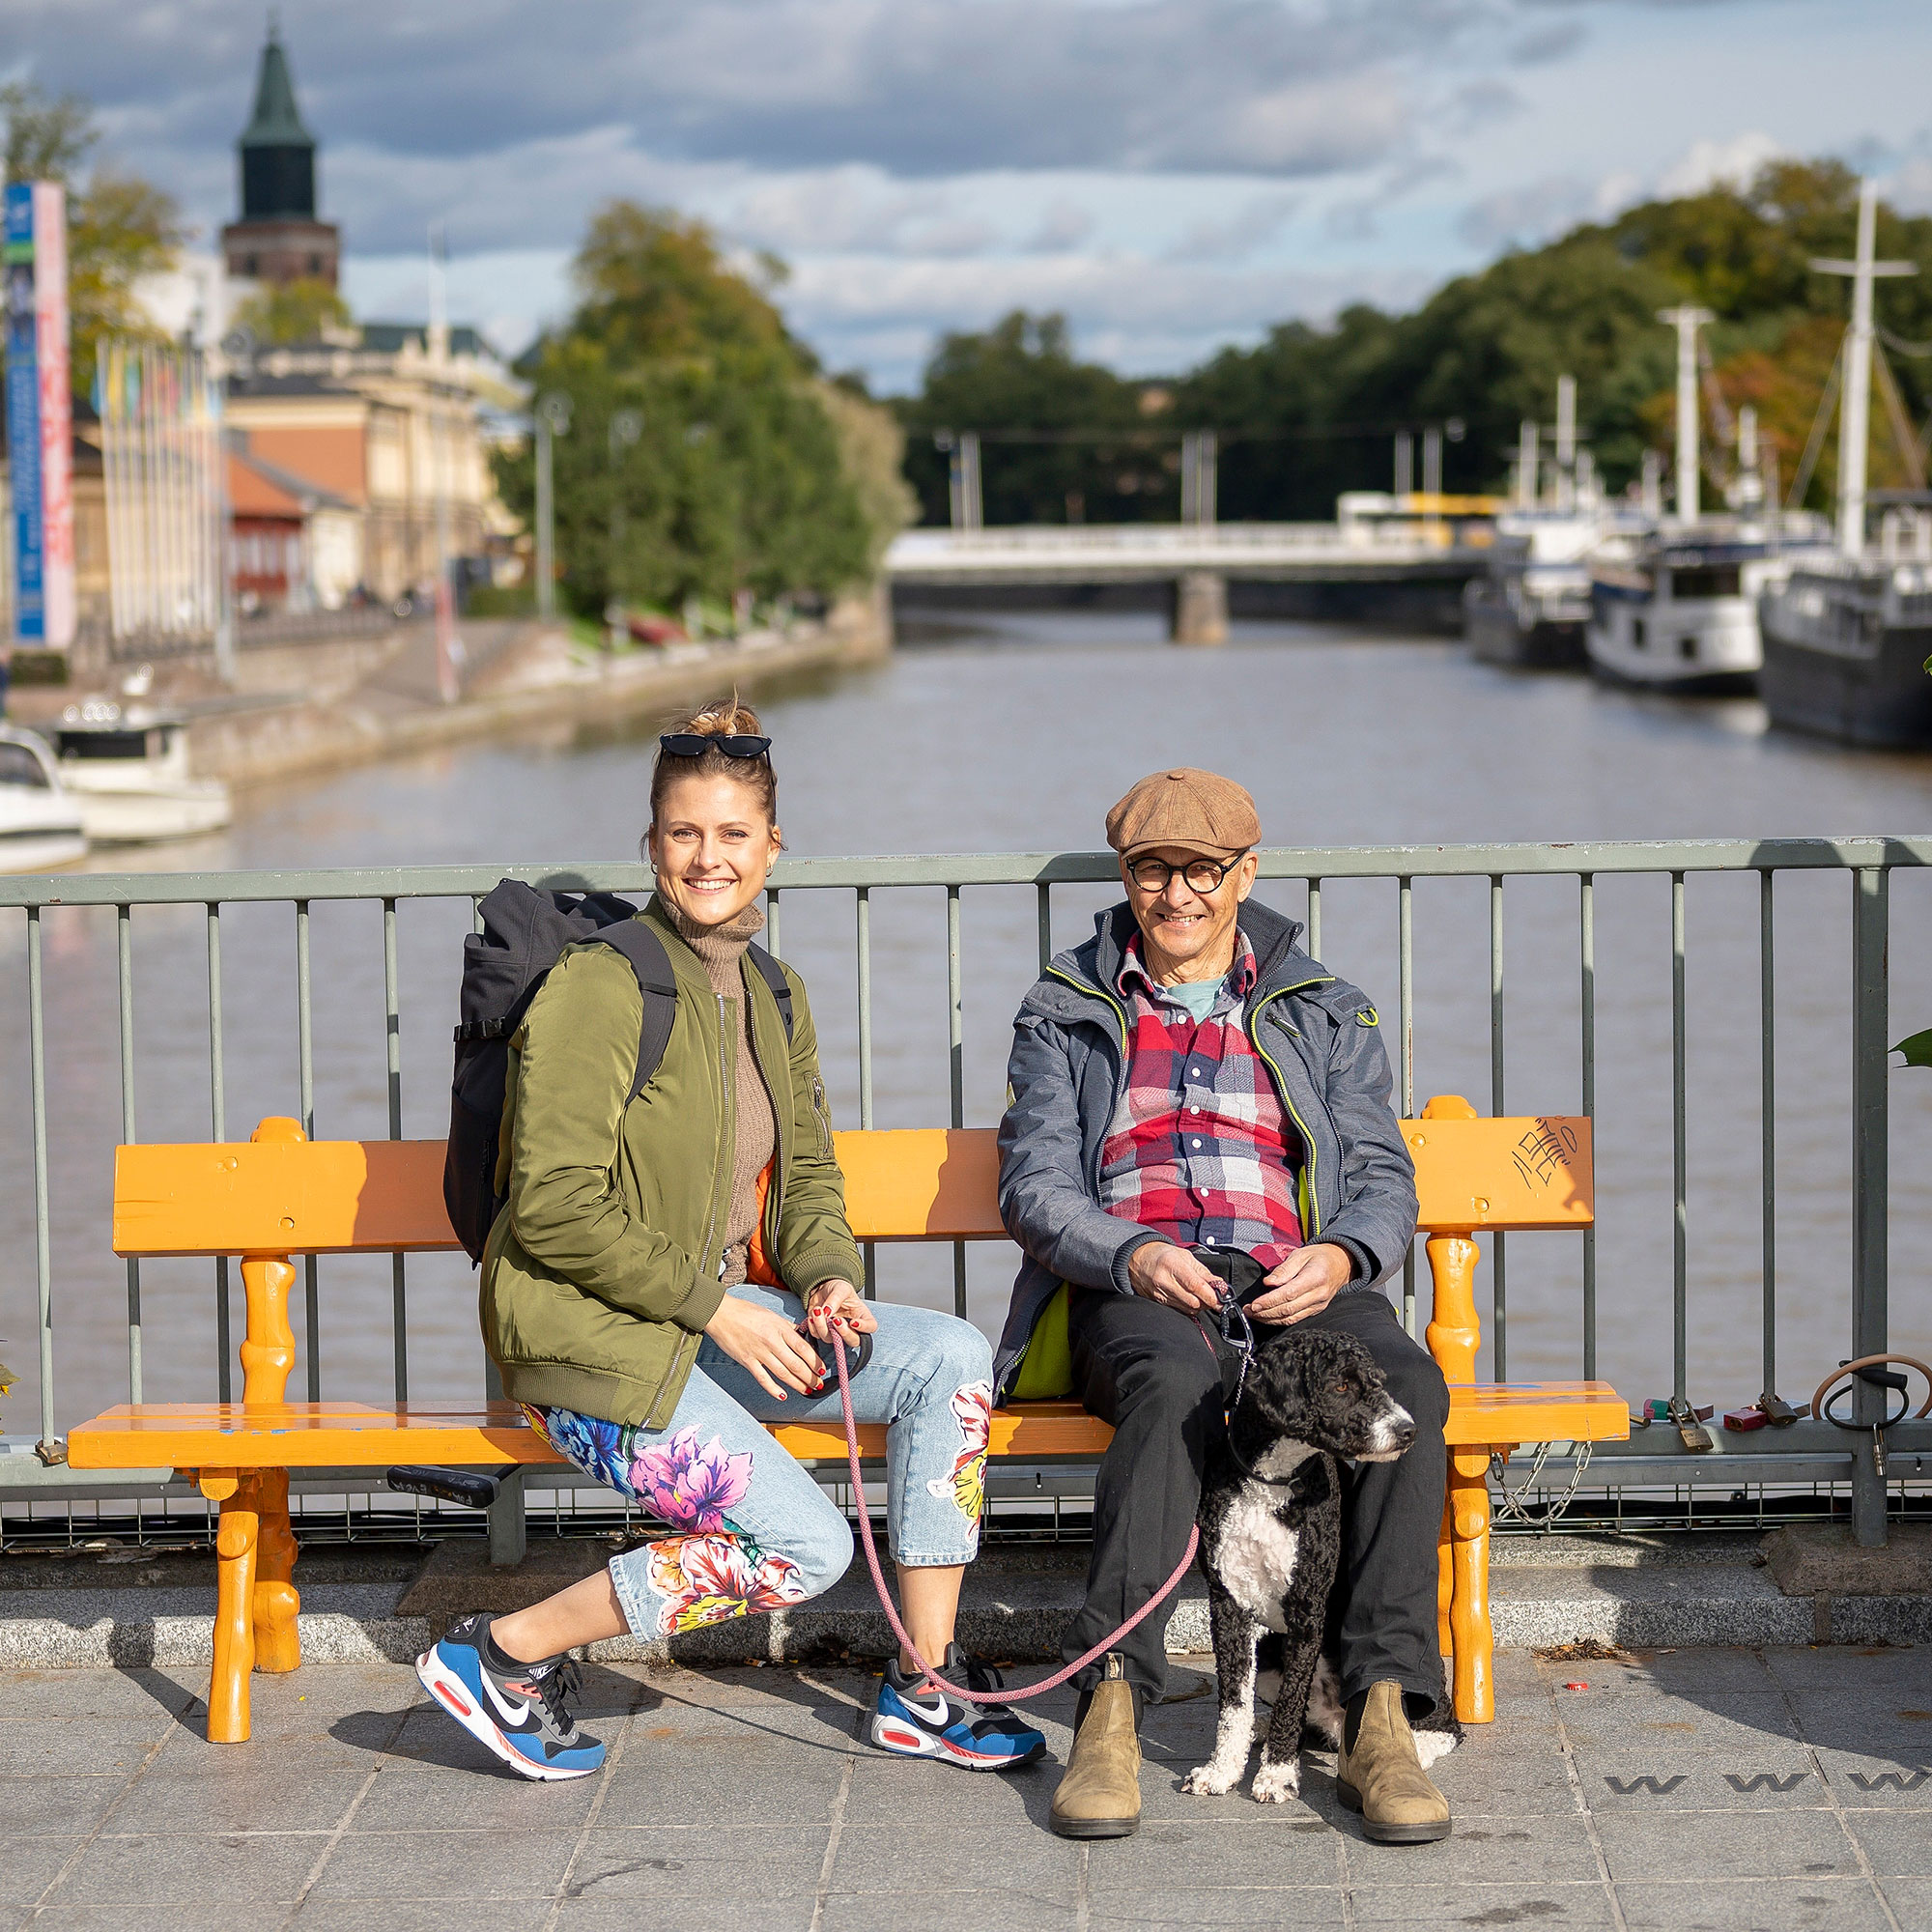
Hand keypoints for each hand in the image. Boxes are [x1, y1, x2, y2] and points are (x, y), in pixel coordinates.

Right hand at [703, 1293, 827, 1399]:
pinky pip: (763, 1378)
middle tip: (819, 1384)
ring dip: (797, 1384)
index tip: (822, 1369)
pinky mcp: (747, 1361)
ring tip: (807, 1390)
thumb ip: (787, 1327)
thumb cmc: (746, 1311)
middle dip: (810, 1377)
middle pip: (796, 1364)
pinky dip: (773, 1389)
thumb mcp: (772, 1315)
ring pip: (783, 1373)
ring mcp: (759, 1352)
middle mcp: (772, 1341)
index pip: (803, 1348)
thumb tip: (801, 1334)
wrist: (721, 1313)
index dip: (815, 1361)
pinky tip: (783, 1396)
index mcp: (780, 1328)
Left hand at [805, 1279, 877, 1341]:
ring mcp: (837, 1332)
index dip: (864, 1328)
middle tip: (835, 1320)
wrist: (822, 1289)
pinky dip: (813, 1327)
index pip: (871, 1326)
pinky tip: (812, 1316)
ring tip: (817, 1311)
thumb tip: (827, 1311)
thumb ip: (836, 1299)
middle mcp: (851, 1327)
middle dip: (843, 1333)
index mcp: (862, 1315)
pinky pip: (818, 1336)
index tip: (854, 1322)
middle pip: (853, 1340)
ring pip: (832, 1339)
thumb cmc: (837, 1288)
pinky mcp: (823, 1332)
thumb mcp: (840, 1288)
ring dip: (822, 1327)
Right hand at [1126, 1240, 1223, 1313]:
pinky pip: (1178, 1310)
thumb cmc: (1162, 1255)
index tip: (1221, 1300)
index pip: (1195, 1286)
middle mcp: (1164, 1281)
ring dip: (1198, 1306)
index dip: (1211, 1295)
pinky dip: (1188, 1307)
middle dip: (1207, 1302)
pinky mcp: (1157, 1302)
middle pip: (1192, 1301)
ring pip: (1187, 1309)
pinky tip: (1189, 1299)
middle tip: (1213, 1298)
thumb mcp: (1185, 1256)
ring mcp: (1159, 1294)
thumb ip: (1204, 1272)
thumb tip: (1220, 1286)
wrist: (1137, 1259)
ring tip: (1200, 1297)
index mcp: (1172, 1264)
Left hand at [1246, 1244, 1353, 1325]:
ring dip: (1270, 1319)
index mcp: (1315, 1278)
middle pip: (1288, 1309)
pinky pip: (1296, 1319)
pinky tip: (1267, 1317)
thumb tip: (1269, 1283)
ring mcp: (1319, 1305)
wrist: (1341, 1264)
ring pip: (1291, 1318)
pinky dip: (1280, 1320)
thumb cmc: (1319, 1256)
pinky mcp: (1316, 1310)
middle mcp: (1318, 1295)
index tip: (1254, 1304)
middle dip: (1265, 1313)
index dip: (1269, 1302)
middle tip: (1248, 1310)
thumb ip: (1284, 1269)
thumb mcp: (1301, 1254)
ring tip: (1254, 1315)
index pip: (1288, 1294)